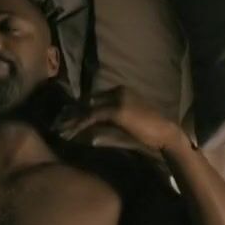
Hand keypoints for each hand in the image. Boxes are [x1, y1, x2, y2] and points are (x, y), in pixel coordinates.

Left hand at [52, 86, 185, 151]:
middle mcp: (117, 91)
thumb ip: (114, 120)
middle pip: (88, 101)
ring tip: (60, 130)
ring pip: (88, 108)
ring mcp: (116, 98)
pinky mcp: (115, 110)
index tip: (68, 118)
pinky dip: (79, 125)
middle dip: (73, 113)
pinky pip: (91, 117)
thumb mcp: (130, 122)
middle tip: (58, 123)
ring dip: (72, 120)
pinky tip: (70, 133)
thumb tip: (95, 128)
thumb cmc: (151, 131)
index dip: (81, 108)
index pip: (95, 97)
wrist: (166, 133)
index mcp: (122, 90)